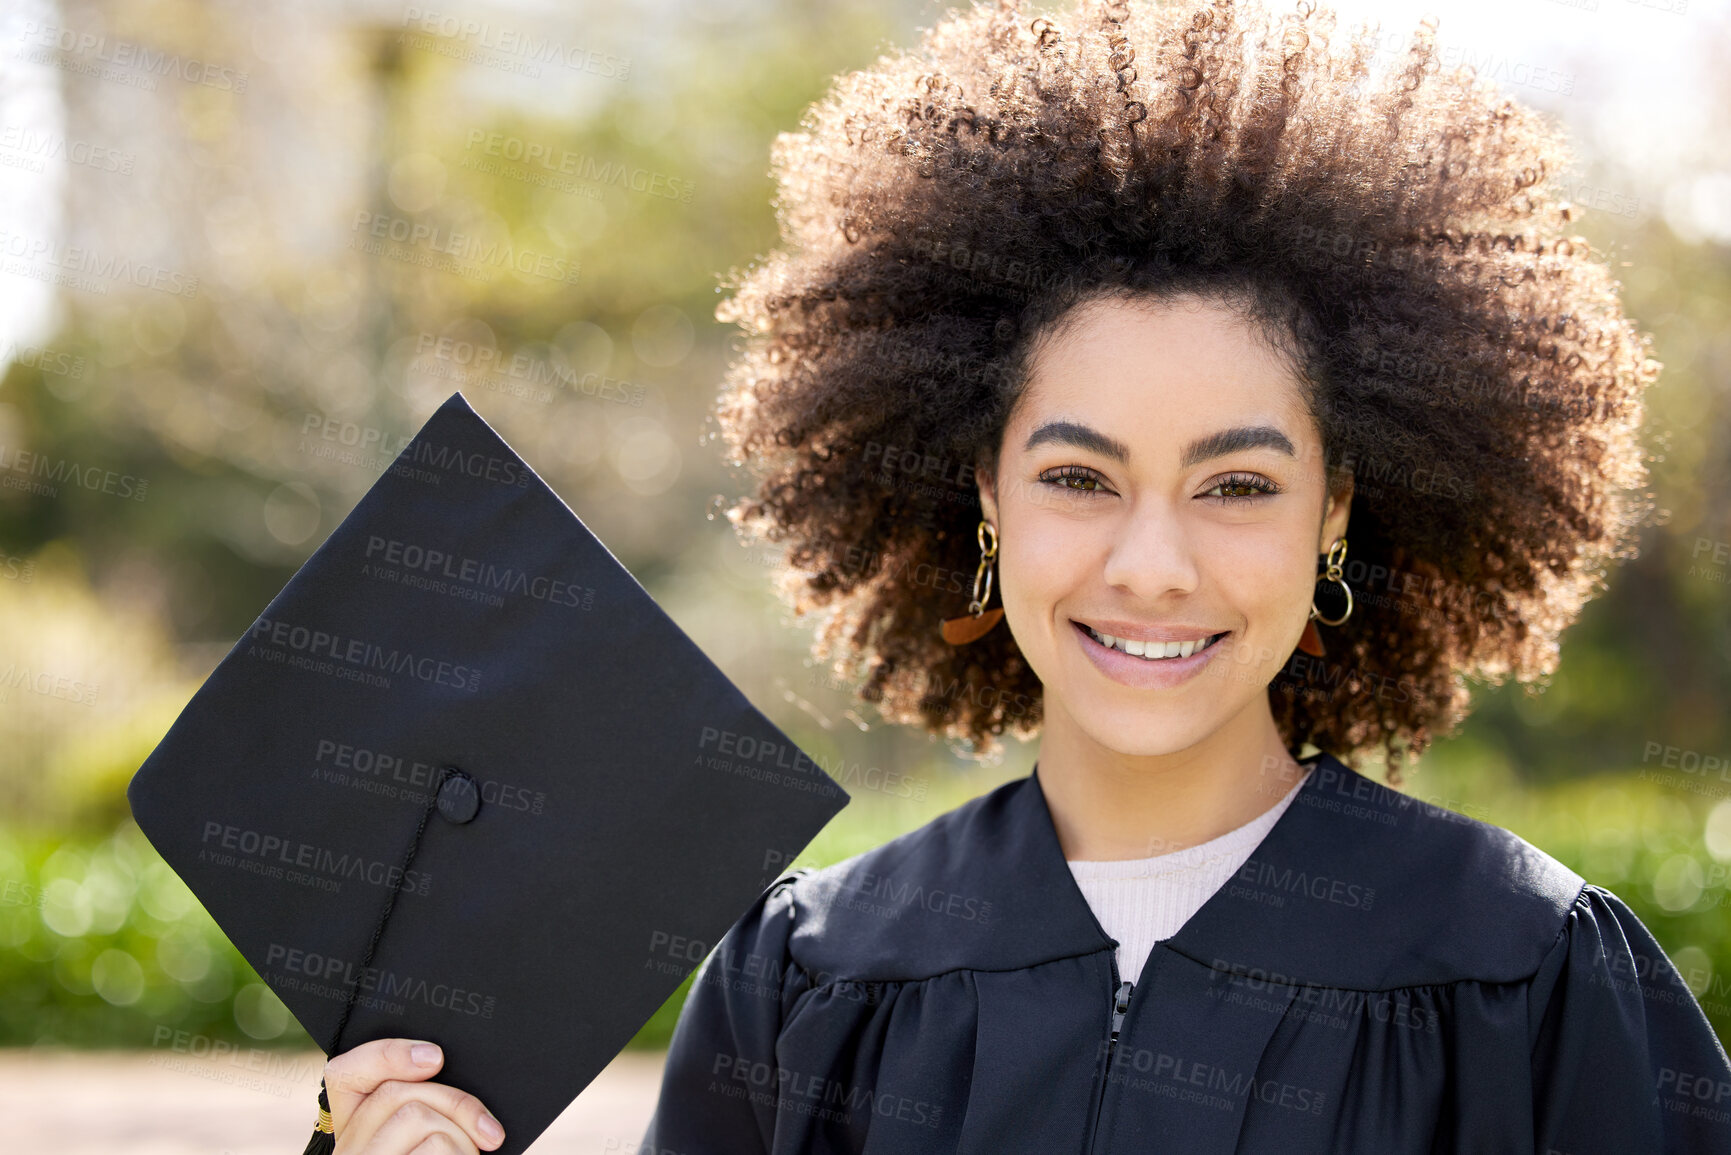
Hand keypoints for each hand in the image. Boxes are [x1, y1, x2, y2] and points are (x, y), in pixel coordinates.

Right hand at [324, 1037, 505, 1152]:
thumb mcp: (432, 1144)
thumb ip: (427, 1116)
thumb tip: (440, 1065)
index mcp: (356, 1136)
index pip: (345, 1074)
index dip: (388, 1054)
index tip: (436, 1057)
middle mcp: (347, 1153)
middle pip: (399, 1093)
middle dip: (458, 1105)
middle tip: (489, 1135)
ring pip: (418, 1117)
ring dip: (463, 1141)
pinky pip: (433, 1148)